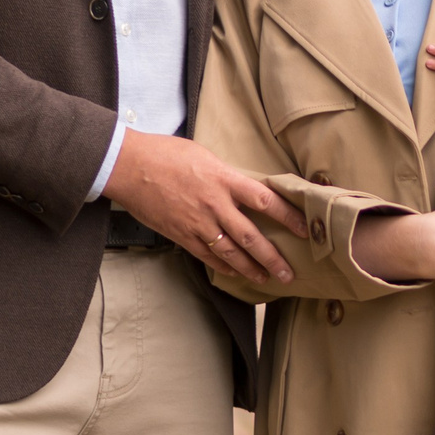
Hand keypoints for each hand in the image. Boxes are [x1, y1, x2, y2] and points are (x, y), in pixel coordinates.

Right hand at [104, 131, 298, 284]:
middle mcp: (215, 204)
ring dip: (251, 269)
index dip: (288, 216)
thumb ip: (226, 175)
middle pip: (251, 237)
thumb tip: (242, 187)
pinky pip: (207, 256)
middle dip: (273, 258)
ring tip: (266, 280)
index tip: (304, 228)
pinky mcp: (181, 235)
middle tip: (289, 273)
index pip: (265, 200)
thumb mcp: (204, 156)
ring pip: (231, 253)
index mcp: (224, 179)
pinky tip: (235, 274)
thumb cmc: (165, 154)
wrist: (129, 167)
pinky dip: (223, 267)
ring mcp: (198, 223)